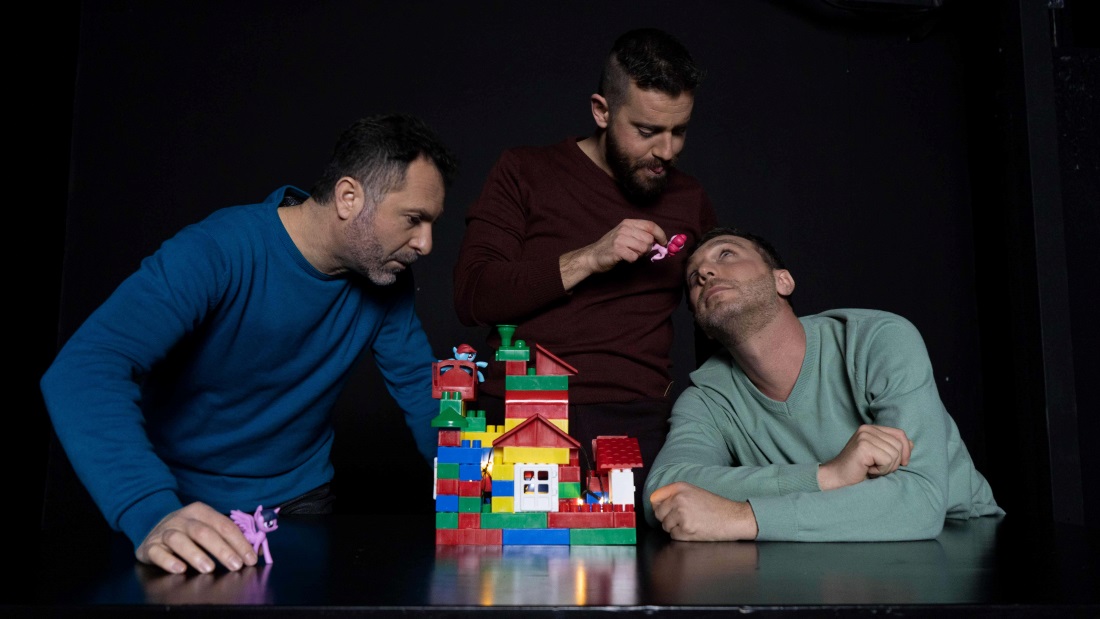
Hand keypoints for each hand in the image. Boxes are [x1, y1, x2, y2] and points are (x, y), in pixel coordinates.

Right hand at [135, 502, 258, 573]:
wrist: (151, 527)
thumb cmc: (188, 531)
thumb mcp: (207, 528)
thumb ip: (229, 537)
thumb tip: (255, 552)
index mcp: (201, 511)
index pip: (224, 525)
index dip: (239, 542)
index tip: (250, 559)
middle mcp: (182, 519)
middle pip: (203, 532)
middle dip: (222, 549)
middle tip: (235, 565)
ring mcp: (164, 532)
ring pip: (179, 540)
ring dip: (195, 554)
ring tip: (209, 569)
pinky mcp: (149, 546)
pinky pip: (157, 552)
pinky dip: (168, 561)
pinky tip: (180, 569)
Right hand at [560, 219, 666, 289]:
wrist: (593, 255)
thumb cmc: (611, 247)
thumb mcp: (625, 234)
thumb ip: (640, 235)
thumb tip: (659, 242)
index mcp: (628, 222)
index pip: (650, 225)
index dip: (660, 234)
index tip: (664, 243)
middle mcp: (624, 228)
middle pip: (649, 239)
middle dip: (647, 248)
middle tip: (639, 252)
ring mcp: (620, 238)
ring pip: (643, 248)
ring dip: (639, 255)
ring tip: (630, 254)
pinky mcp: (617, 250)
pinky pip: (634, 257)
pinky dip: (632, 260)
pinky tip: (624, 258)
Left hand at [649, 481, 757, 540]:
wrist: (733, 518)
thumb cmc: (715, 506)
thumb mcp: (693, 491)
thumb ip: (674, 495)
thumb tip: (654, 504)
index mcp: (680, 487)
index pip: (654, 498)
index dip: (659, 506)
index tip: (666, 510)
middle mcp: (679, 499)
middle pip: (658, 513)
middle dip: (668, 518)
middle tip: (683, 518)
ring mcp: (681, 514)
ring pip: (665, 525)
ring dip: (675, 528)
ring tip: (691, 523)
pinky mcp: (686, 529)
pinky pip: (674, 535)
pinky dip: (682, 536)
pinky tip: (694, 530)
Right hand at [818, 424, 913, 490]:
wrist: (837, 479)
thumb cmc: (858, 470)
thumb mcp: (879, 456)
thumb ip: (893, 447)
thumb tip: (911, 443)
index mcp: (871, 429)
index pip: (900, 434)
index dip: (906, 450)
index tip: (903, 464)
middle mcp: (867, 429)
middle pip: (899, 445)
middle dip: (894, 462)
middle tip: (878, 468)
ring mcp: (864, 436)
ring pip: (895, 454)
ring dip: (887, 468)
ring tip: (872, 469)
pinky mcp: (863, 447)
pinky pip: (888, 460)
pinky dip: (881, 470)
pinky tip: (868, 471)